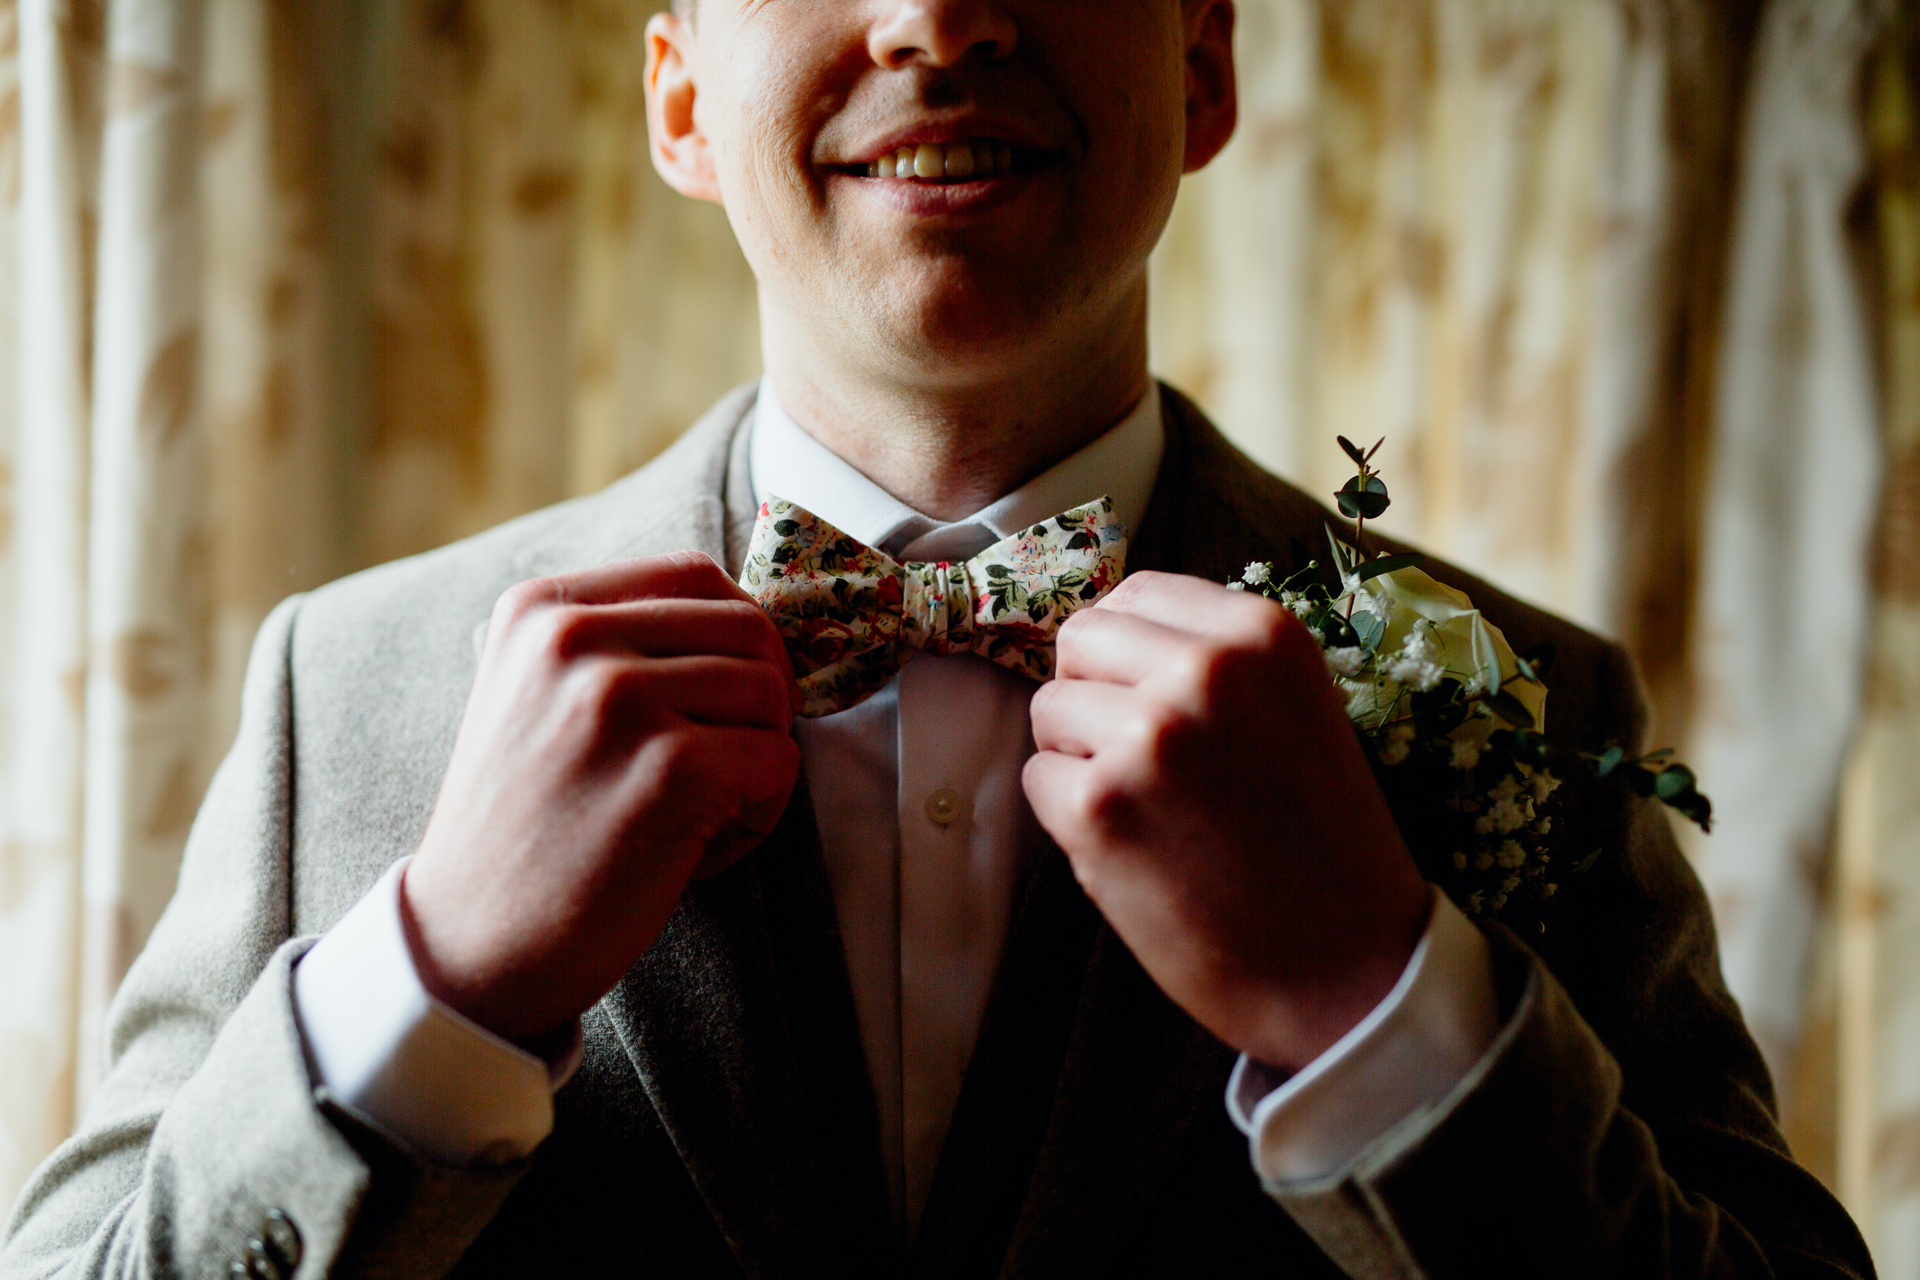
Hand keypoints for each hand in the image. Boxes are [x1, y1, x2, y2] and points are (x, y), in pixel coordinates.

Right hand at [401, 552, 801, 1048]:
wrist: (470, 944)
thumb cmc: (528, 828)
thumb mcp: (540, 698)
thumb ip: (622, 644)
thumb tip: (752, 617)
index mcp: (541, 609)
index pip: (696, 574)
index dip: (738, 636)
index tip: (724, 698)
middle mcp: (575, 638)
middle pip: (749, 630)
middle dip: (761, 703)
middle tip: (723, 767)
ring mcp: (621, 698)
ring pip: (772, 695)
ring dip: (760, 763)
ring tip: (700, 814)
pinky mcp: (670, 768)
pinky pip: (778, 762)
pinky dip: (761, 812)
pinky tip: (702, 847)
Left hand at [1024, 571, 1432, 1071]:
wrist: (1350, 970)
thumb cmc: (1320, 844)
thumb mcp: (1294, 711)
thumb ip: (1215, 662)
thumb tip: (1109, 635)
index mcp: (1261, 634)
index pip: (1138, 594)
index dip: (1127, 652)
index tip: (1150, 699)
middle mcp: (1205, 670)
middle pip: (1079, 640)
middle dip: (1092, 694)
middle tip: (1139, 760)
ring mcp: (1149, 736)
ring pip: (1048, 709)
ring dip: (1078, 758)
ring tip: (1149, 809)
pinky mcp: (1101, 808)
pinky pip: (1039, 780)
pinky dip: (1067, 817)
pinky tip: (1134, 850)